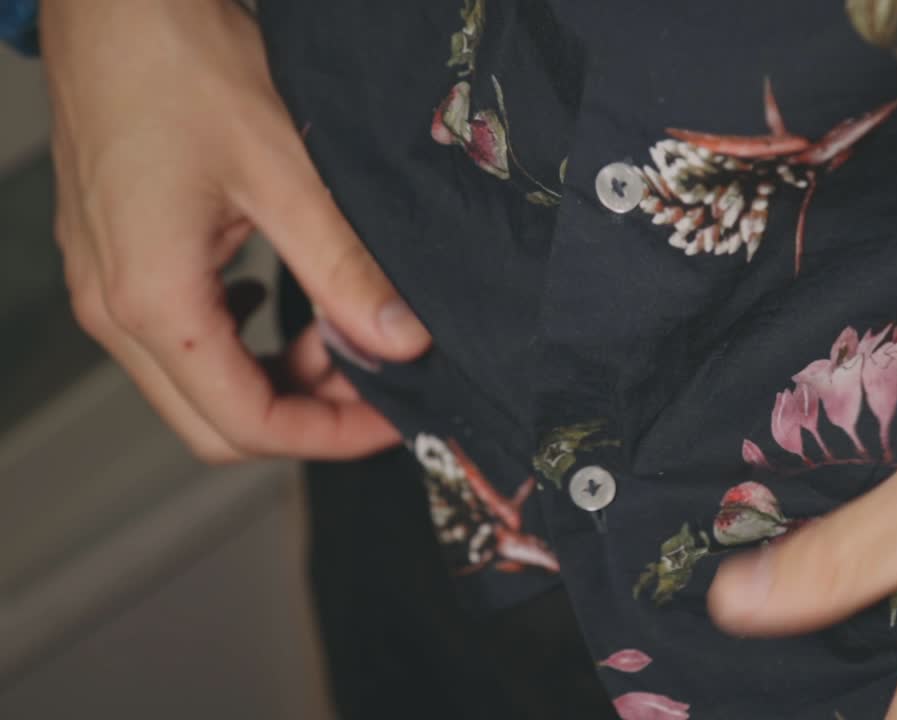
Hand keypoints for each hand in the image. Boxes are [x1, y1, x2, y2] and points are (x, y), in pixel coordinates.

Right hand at [41, 0, 429, 461]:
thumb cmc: (179, 62)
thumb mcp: (284, 172)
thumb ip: (344, 269)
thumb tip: (399, 341)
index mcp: (152, 298)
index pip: (245, 422)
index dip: (329, 437)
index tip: (390, 421)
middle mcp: (115, 306)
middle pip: (215, 422)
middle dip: (306, 418)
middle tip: (376, 390)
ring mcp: (106, 284)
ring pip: (198, 384)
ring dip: (276, 378)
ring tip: (340, 335)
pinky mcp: (115, 258)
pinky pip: (181, 339)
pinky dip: (242, 342)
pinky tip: (282, 304)